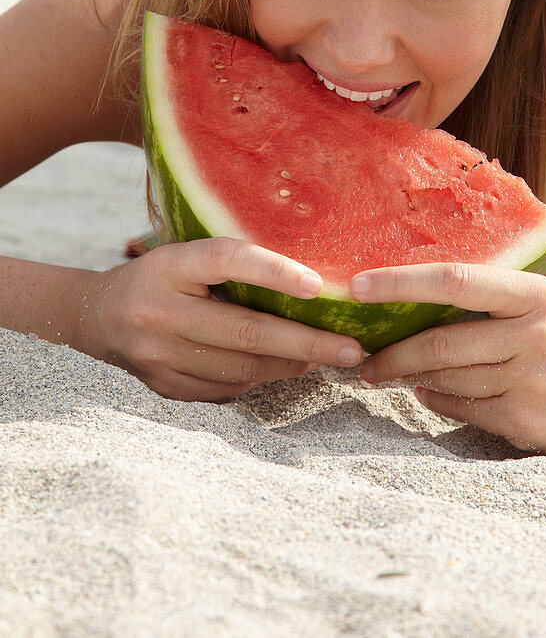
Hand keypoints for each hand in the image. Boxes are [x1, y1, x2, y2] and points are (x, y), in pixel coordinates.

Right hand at [80, 237, 363, 401]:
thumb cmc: (162, 277)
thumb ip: (234, 266)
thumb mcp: (187, 256)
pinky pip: (227, 388)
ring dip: (290, 364)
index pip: (227, 260)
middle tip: (351, 349)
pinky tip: (280, 367)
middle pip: (245, 331)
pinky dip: (259, 378)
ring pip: (242, 367)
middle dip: (307, 343)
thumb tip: (309, 291)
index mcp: (170, 266)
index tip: (318, 286)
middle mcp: (160, 311)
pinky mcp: (162, 386)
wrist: (96, 316)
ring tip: (325, 357)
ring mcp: (158, 355)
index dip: (274, 272)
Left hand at [350, 262, 545, 461]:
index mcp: (533, 293)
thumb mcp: (535, 307)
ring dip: (409, 376)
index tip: (359, 286)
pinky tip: (427, 393)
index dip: (401, 282)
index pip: (455, 279)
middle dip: (393, 351)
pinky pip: (460, 407)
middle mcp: (535, 332)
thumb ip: (483, 301)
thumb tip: (405, 303)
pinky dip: (436, 400)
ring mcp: (531, 377)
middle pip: (442, 339)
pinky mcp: (524, 418)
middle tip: (362, 357)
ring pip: (446, 376)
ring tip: (386, 372)